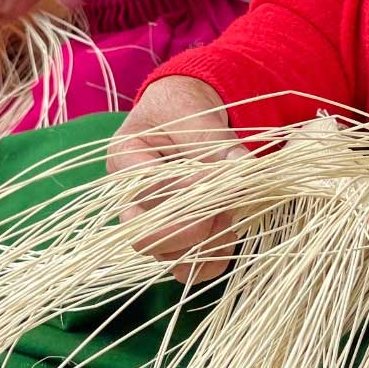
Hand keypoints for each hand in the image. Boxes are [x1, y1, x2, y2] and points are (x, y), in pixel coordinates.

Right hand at [107, 76, 248, 283]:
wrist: (181, 111)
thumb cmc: (180, 106)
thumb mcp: (195, 114)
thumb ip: (217, 143)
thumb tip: (244, 169)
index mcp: (125, 160)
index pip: (146, 192)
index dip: (184, 197)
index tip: (221, 190)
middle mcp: (129, 197)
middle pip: (144, 237)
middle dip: (188, 233)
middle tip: (224, 213)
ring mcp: (149, 220)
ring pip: (166, 256)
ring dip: (203, 249)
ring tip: (230, 223)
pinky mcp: (172, 233)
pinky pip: (184, 261)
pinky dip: (209, 259)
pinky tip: (229, 239)